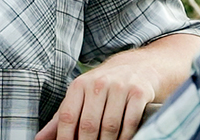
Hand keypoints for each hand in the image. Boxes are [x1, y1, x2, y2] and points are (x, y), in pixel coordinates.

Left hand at [34, 62, 157, 139]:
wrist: (138, 66)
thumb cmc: (104, 86)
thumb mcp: (80, 96)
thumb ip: (60, 119)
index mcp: (79, 85)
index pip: (67, 117)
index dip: (65, 138)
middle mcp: (98, 83)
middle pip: (88, 125)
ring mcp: (119, 87)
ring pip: (109, 126)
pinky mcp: (138, 93)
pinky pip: (129, 123)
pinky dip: (125, 137)